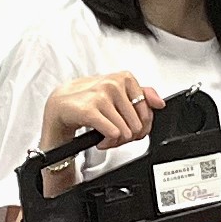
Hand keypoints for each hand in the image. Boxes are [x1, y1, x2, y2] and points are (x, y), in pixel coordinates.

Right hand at [42, 72, 161, 148]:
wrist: (60, 104)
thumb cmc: (89, 100)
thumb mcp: (118, 94)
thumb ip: (142, 95)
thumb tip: (160, 102)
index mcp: (124, 78)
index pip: (148, 112)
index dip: (141, 126)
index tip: (129, 127)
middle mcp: (113, 84)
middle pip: (138, 125)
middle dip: (127, 136)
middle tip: (114, 134)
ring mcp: (101, 96)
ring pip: (126, 132)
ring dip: (115, 142)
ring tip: (105, 136)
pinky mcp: (90, 110)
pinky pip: (113, 134)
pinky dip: (107, 143)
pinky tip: (99, 139)